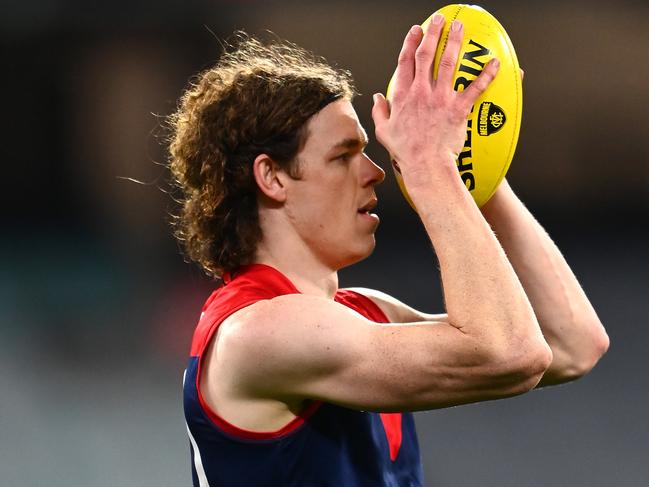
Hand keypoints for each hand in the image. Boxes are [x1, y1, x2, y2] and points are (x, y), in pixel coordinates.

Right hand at [372, 15, 499, 192]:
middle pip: (426, 55)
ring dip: (454, 42)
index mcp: (402, 96)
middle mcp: (421, 92)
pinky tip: (494, 62)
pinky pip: (475, 87)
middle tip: (438, 20)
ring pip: (448, 63)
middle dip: (433, 33)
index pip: (405, 62)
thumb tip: (377, 98)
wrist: (425, 164)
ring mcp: (440, 98)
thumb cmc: (406, 151)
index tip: (415, 32)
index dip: (410, 43)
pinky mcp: (458, 108)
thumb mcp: (384, 131)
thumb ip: (379, 112)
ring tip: (459, 28)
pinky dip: (486, 74)